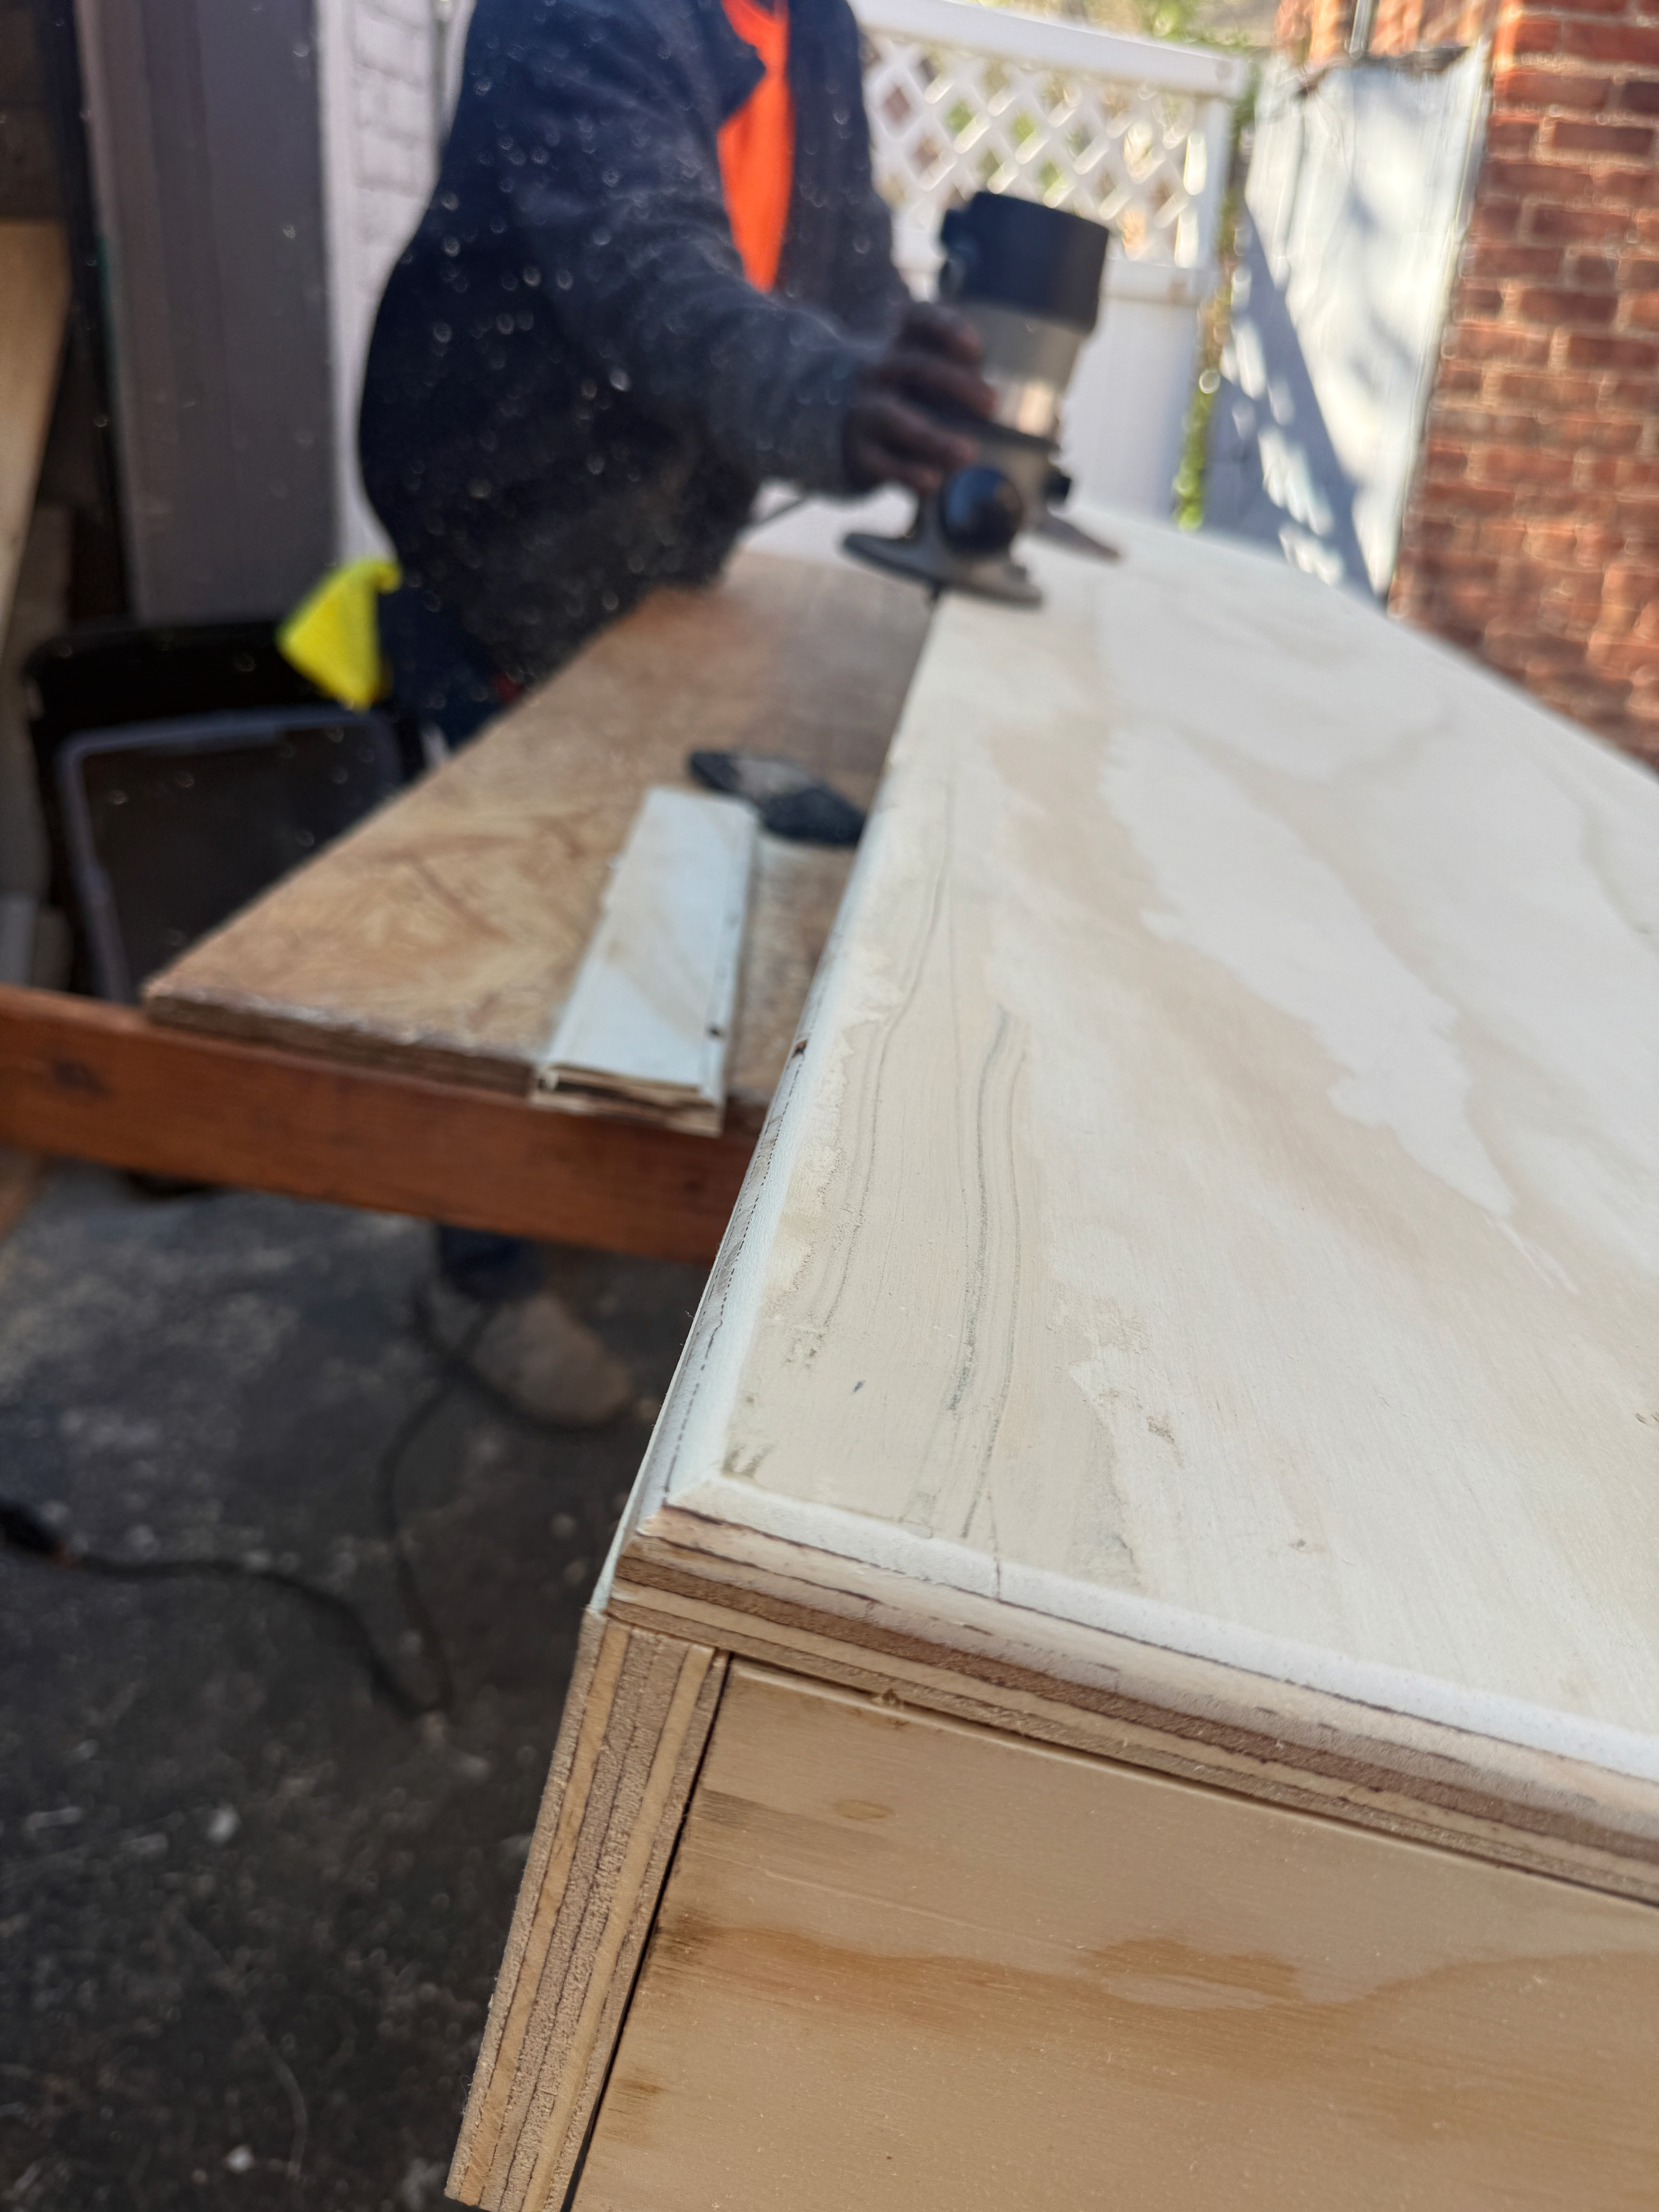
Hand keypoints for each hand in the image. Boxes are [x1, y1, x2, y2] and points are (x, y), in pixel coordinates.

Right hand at [844, 302, 994, 495]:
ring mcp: (863, 411)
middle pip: (914, 367)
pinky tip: (933, 481)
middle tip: (992, 404)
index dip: (946, 327)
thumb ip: (969, 384)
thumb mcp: (928, 378)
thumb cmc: (906, 399)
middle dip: (956, 384)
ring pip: (893, 417)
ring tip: (967, 454)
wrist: (839, 425)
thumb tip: (1041, 420)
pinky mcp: (856, 452)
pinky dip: (907, 473)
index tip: (974, 348)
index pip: (918, 319)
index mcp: (903, 346)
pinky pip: (879, 462)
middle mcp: (879, 372)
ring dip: (932, 436)